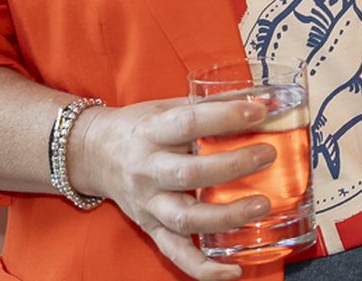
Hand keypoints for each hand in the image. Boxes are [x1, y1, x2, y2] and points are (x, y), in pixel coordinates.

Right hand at [72, 97, 280, 279]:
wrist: (94, 153)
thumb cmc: (142, 126)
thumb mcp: (169, 106)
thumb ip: (211, 105)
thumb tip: (263, 97)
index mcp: (154, 132)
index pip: (190, 122)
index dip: (225, 117)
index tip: (259, 112)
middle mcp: (149, 170)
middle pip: (190, 174)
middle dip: (232, 166)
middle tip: (267, 156)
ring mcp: (149, 204)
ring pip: (185, 218)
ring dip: (226, 216)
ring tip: (261, 207)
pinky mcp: (151, 228)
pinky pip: (176, 253)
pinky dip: (203, 267)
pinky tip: (233, 269)